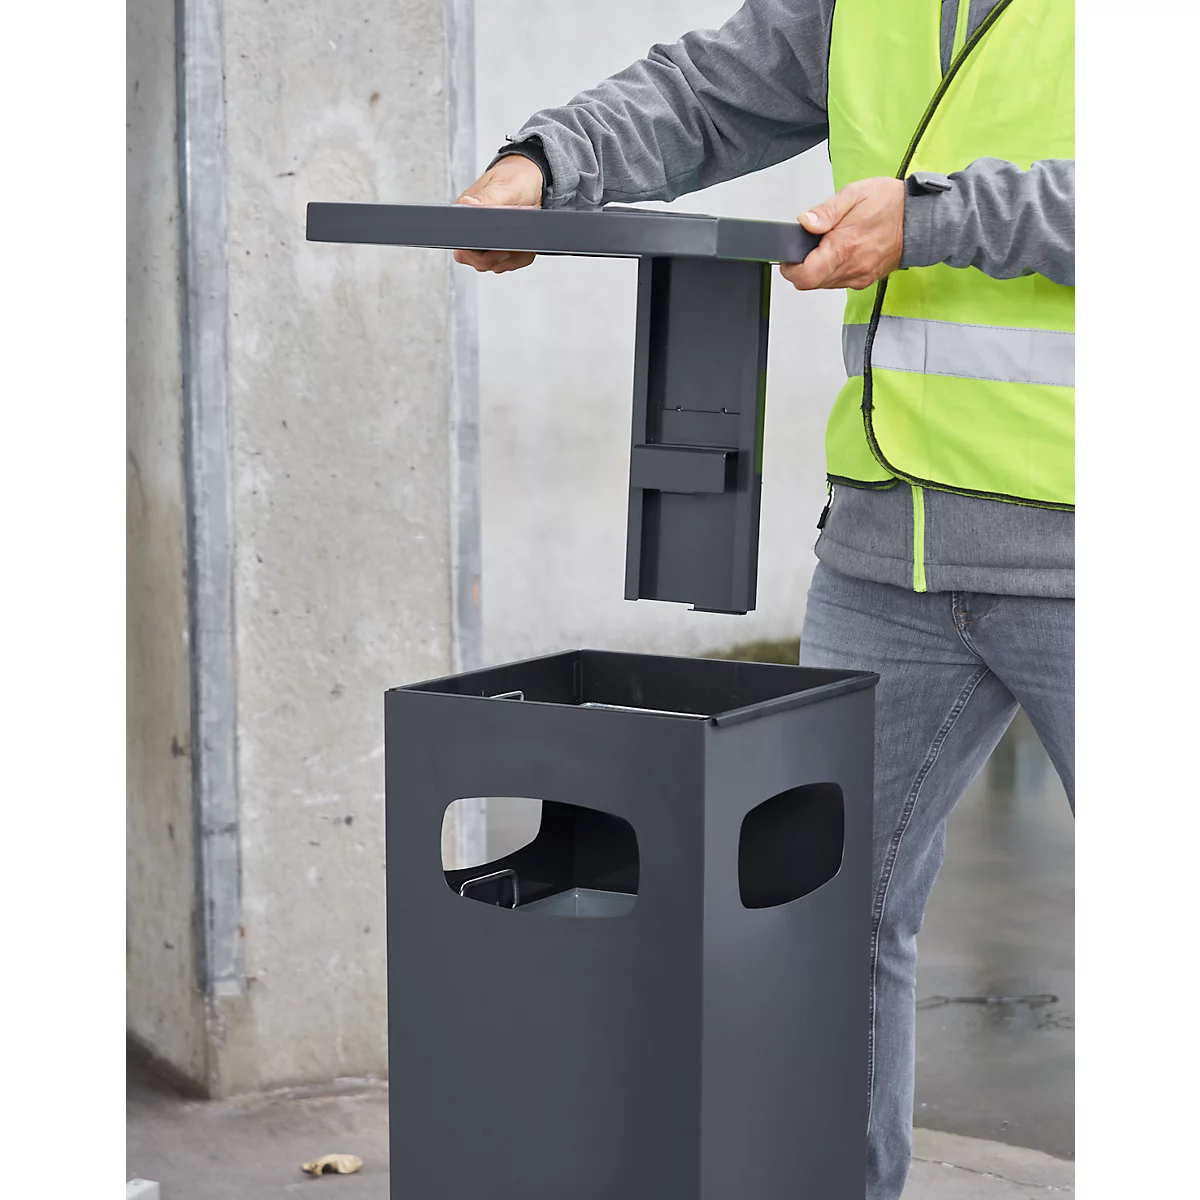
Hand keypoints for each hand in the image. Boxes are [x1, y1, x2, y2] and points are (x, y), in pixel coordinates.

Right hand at [453, 155, 543, 273]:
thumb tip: (466, 206)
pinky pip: (511, 262)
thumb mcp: (502, 186)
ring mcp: (489, 239)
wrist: (534, 178)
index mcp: (467, 214)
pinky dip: (522, 256)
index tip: (498, 248)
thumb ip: (485, 200)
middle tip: (514, 242)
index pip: (463, 250)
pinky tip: (527, 241)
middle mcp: (475, 229)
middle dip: (499, 257)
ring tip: (523, 235)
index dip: (479, 256)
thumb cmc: (516, 177)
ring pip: (497, 265)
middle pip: (480, 263)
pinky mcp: (503, 245)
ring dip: (513, 257)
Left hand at [780, 177, 904, 290]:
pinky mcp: (865, 280)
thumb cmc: (891, 204)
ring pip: (823, 283)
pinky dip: (833, 269)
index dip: (790, 267)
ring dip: (818, 268)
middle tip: (810, 244)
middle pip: (810, 282)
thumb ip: (825, 211)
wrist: (922, 218)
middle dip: (803, 266)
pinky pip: (839, 282)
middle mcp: (851, 268)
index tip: (791, 253)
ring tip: (830, 243)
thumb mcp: (853, 194)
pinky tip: (842, 251)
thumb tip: (804, 222)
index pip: (804, 276)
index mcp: (844, 248)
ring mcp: (859, 277)